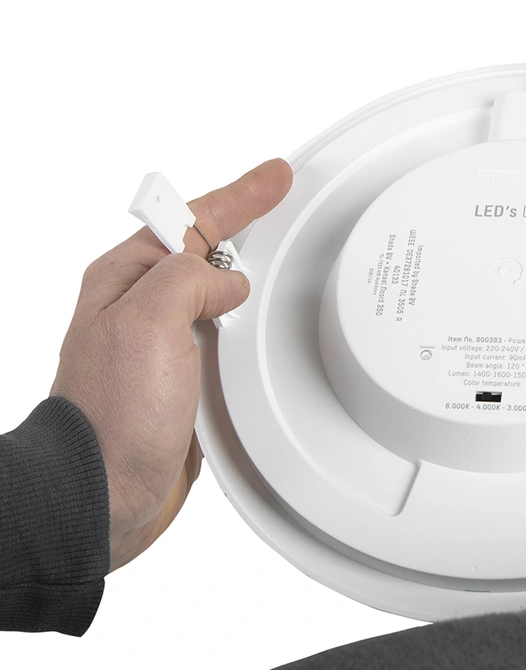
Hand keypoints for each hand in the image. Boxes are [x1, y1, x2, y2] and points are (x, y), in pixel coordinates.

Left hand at [49, 158, 293, 570]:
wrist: (104, 494)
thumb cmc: (111, 415)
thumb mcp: (146, 321)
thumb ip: (188, 280)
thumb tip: (226, 282)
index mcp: (126, 278)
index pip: (192, 218)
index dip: (240, 194)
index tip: (276, 175)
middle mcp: (141, 306)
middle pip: (204, 247)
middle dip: (243, 221)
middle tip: (278, 198)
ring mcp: (162, 342)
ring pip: (215, 289)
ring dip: (246, 270)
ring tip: (274, 247)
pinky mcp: (182, 378)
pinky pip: (222, 331)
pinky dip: (246, 318)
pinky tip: (257, 317)